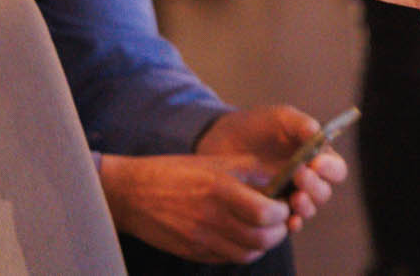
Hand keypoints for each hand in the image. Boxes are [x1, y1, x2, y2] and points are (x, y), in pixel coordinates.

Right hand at [97, 151, 289, 263]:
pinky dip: (242, 251)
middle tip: (280, 221)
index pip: (264, 213)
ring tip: (264, 230)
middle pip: (260, 239)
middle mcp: (211, 217)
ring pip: (246, 254)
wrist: (133, 193)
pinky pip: (227, 258)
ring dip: (263, 244)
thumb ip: (254, 170)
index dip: (282, 212)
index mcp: (220, 189)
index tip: (285, 204)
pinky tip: (242, 237)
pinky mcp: (192, 252)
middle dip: (278, 231)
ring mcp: (200, 239)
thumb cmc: (178, 172)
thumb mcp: (218, 162)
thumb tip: (285, 180)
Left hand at [199, 104, 347, 232]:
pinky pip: (287, 224)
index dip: (330, 168)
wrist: (220, 143)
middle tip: (300, 175)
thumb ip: (300, 124)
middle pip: (323, 192)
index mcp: (316, 158)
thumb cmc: (256, 126)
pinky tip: (289, 220)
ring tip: (294, 198)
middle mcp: (307, 181)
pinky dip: (292, 224)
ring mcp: (289, 198)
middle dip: (315, 186)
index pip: (335, 169)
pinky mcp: (270, 213)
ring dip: (306, 206)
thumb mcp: (279, 118)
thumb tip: (318, 133)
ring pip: (309, 209)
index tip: (316, 162)